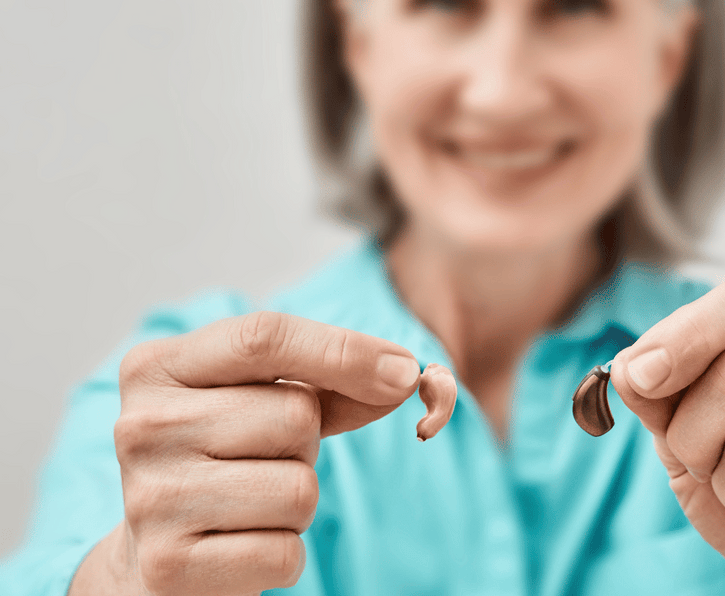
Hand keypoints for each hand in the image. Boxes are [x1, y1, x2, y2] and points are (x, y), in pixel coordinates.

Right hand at [75, 312, 423, 595]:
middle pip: (295, 415)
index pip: (265, 336)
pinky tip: (243, 545)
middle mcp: (139, 426)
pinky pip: (286, 552)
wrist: (164, 557)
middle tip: (264, 460)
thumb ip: (335, 381)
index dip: (346, 352)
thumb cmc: (230, 460)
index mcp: (158, 367)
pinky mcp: (169, 565)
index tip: (406, 372)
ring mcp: (148, 497)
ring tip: (251, 504)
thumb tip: (407, 374)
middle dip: (308, 442)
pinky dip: (284, 553)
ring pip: (299, 488)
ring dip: (299, 502)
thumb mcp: (267, 402)